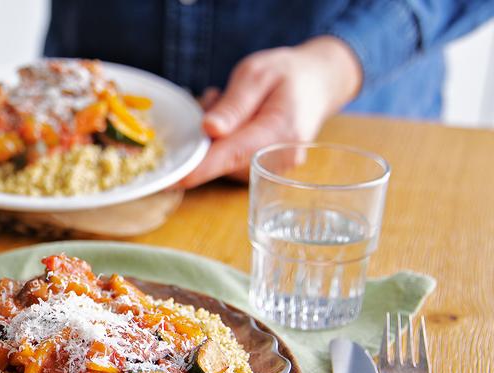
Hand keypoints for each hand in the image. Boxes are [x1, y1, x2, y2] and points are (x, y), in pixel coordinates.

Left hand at [182, 36, 361, 187]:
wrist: (318, 82)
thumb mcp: (257, 74)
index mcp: (281, 130)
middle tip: (213, 99)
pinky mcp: (265, 168)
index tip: (175, 178)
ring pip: (227, 162)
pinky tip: (231, 118)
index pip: (234, 154)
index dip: (202, 167)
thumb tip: (210, 129)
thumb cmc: (288, 73)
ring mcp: (275, 167)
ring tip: (226, 102)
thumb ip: (234, 104)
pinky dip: (223, 142)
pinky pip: (234, 161)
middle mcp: (280, 157)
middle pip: (226, 161)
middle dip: (206, 138)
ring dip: (214, 138)